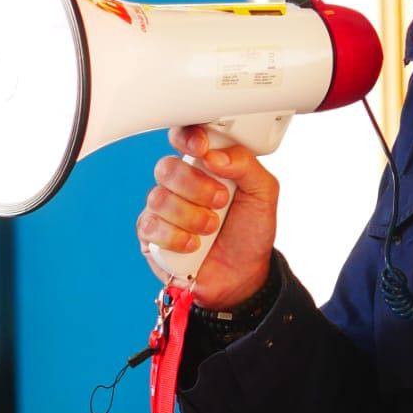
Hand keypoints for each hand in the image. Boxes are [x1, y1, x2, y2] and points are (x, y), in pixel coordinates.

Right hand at [135, 126, 279, 309]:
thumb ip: (245, 164)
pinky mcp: (151, 236)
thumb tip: (215, 155)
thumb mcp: (263, 192)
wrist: (244, 276)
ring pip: (158, 198)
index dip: (188, 138)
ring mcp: (163, 209)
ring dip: (190, 215)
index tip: (203, 149)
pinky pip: (149, 226)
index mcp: (205, 164)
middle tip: (220, 200)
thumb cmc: (251, 231)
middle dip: (196, 186)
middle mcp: (180, 183)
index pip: (184, 137)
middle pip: (167, 167)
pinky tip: (193, 245)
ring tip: (211, 227)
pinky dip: (174, 236)